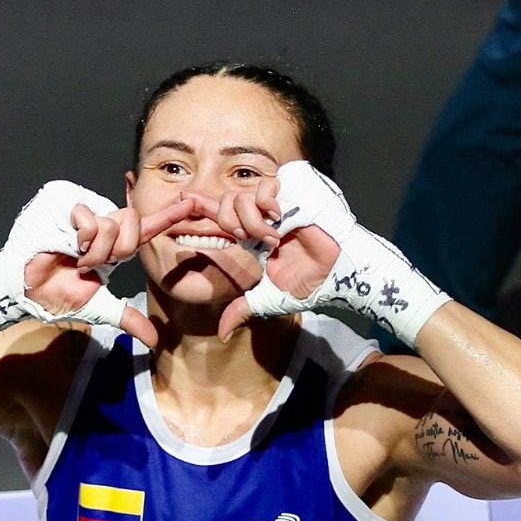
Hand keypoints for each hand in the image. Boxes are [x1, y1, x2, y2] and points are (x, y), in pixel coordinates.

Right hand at [0, 181, 191, 352]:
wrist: (24, 290)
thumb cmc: (55, 294)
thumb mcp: (98, 307)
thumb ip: (126, 317)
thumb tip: (153, 341)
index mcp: (113, 242)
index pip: (145, 227)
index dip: (170, 215)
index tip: (192, 202)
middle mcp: (101, 220)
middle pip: (129, 224)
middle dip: (111, 252)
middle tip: (87, 264)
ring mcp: (80, 206)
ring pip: (107, 221)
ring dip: (90, 247)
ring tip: (69, 254)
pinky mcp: (60, 197)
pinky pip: (83, 213)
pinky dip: (73, 234)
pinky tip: (57, 241)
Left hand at [212, 161, 449, 346]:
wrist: (336, 274)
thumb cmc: (310, 284)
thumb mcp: (269, 299)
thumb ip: (242, 310)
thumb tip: (223, 335)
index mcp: (254, 236)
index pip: (222, 217)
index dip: (202, 207)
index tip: (184, 200)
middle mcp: (262, 216)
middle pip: (226, 203)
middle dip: (231, 224)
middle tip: (251, 241)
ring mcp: (277, 201)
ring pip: (241, 196)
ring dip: (251, 221)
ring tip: (271, 237)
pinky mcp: (293, 190)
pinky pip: (265, 185)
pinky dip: (266, 203)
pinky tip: (279, 218)